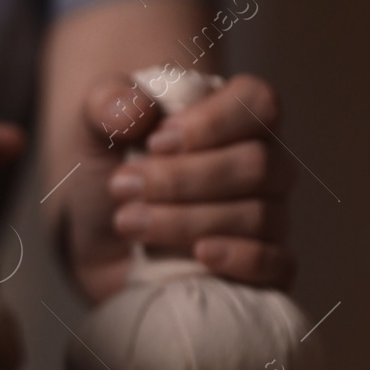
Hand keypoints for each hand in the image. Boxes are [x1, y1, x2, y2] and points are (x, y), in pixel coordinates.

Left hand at [67, 72, 296, 299]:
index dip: (214, 121)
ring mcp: (268, 217)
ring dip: (186, 220)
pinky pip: (278, 264)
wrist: (95, 242)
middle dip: (182, 179)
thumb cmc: (106, 175)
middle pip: (255, 165)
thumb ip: (106, 105)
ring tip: (127, 222)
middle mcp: (263, 165)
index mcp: (234, 118)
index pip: (257, 102)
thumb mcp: (91, 130)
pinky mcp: (261, 267)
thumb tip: (136, 112)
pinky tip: (200, 254)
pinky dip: (243, 258)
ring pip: (257, 216)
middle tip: (122, 187)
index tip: (156, 141)